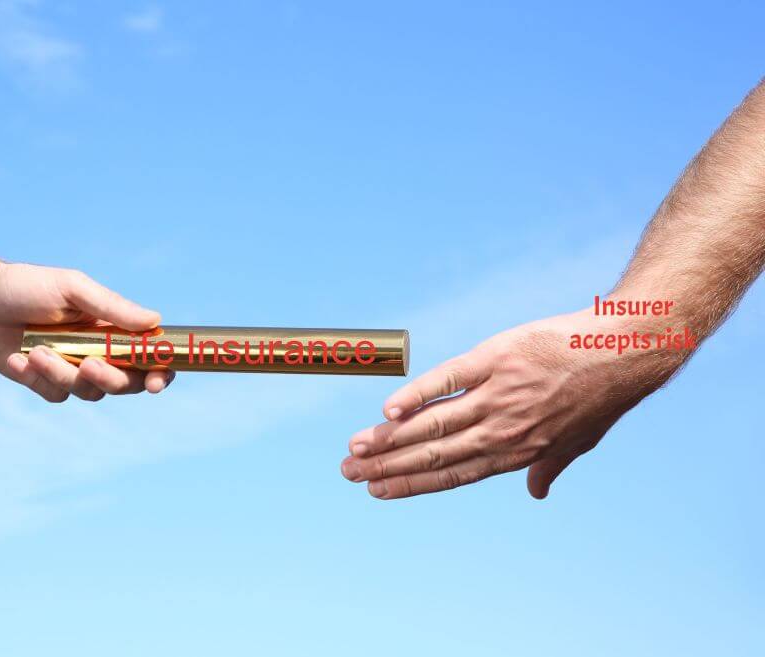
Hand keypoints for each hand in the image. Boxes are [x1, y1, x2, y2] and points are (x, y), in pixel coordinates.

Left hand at [0, 262, 173, 401]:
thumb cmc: (27, 286)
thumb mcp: (72, 289)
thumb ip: (113, 307)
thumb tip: (155, 321)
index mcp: (112, 328)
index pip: (149, 355)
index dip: (160, 371)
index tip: (157, 381)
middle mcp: (98, 351)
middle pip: (125, 383)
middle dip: (111, 379)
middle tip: (89, 363)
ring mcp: (72, 369)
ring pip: (88, 392)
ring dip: (64, 374)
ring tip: (37, 351)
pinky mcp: (45, 382)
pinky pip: (55, 395)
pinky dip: (37, 378)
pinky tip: (17, 358)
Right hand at [341, 311, 681, 499]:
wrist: (625, 350)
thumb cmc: (601, 396)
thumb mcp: (579, 442)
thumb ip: (550, 467)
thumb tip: (538, 493)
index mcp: (517, 452)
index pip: (452, 474)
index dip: (411, 485)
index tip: (378, 490)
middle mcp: (502, 430)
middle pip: (433, 455)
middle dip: (387, 467)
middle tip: (348, 472)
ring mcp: (498, 396)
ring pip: (433, 424)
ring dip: (390, 439)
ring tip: (354, 448)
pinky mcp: (496, 360)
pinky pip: (449, 381)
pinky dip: (417, 396)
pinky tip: (389, 411)